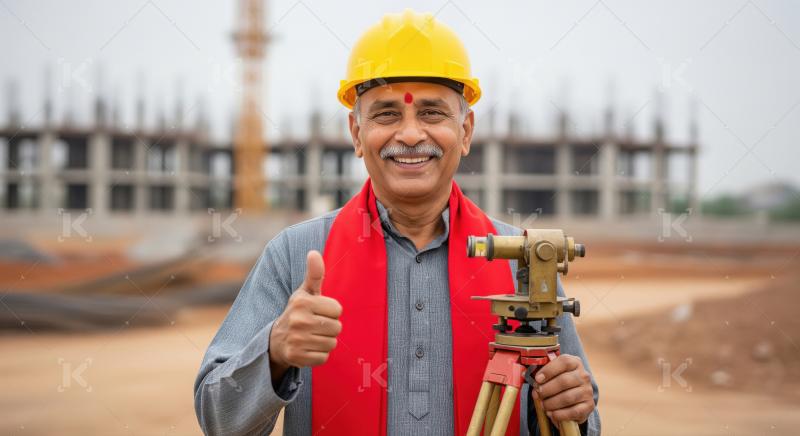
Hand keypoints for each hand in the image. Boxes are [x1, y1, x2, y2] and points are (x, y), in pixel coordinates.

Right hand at [268, 250, 342, 381]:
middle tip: (316, 326)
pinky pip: (324, 358)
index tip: (319, 312)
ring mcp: (296, 340)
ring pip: (331, 343)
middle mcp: (298, 320)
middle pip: (337, 327)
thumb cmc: (297, 312)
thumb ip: (314, 274)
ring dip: (325, 341)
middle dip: (330, 327)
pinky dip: (319, 355)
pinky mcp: (296, 357)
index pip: (338, 309)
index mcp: (302, 302)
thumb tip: (314, 252)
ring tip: (312, 336)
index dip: (331, 312)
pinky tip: (308, 348)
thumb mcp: (305, 292)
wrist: (276, 340)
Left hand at [531, 354, 594, 424]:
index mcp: (574, 362)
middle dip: (547, 389)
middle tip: (538, 394)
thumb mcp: (553, 373)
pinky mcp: (589, 405)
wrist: (576, 397)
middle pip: (564, 381)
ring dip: (551, 403)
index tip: (537, 379)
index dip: (548, 370)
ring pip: (568, 397)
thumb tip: (525, 375)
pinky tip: (552, 414)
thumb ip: (542, 373)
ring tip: (543, 405)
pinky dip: (560, 414)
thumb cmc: (560, 382)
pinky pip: (573, 411)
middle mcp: (583, 375)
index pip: (563, 362)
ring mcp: (587, 391)